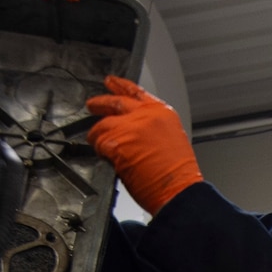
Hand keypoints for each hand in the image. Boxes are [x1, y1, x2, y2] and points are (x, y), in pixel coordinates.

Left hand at [86, 76, 202, 214]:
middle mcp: (146, 115)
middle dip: (100, 104)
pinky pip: (99, 143)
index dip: (120, 85)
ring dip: (98, 136)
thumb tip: (131, 131)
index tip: (111, 82)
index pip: (137, 92)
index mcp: (162, 113)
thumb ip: (150, 128)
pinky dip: (100, 151)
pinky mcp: (117, 143)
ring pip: (103, 126)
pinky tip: (105, 157)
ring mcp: (130, 128)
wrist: (179, 190)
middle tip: (92, 106)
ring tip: (97, 143)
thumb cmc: (177, 173)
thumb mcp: (170, 139)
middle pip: (115, 103)